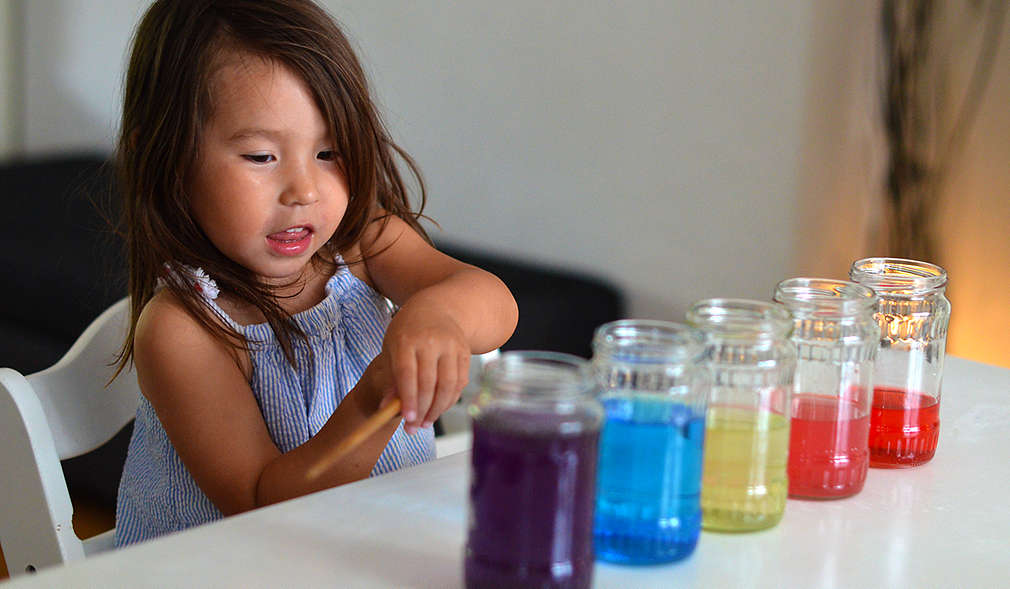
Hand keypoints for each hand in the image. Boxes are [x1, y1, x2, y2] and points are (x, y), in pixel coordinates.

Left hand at [382, 307, 470, 433]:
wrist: (436, 307)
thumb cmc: (408, 331)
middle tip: (413, 428)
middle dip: (421, 410)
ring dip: (437, 409)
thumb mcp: (392, 348)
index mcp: (407, 339)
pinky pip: (460, 382)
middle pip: (429, 382)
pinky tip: (439, 408)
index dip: (408, 398)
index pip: (408, 373)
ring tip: (426, 423)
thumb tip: (387, 408)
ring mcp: (451, 346)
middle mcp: (431, 341)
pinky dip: (450, 399)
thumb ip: (390, 378)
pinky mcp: (465, 352)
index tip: (406, 419)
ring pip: (448, 385)